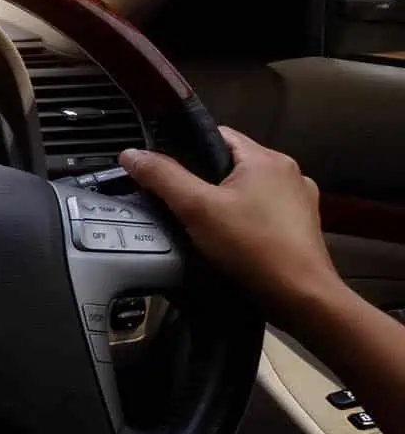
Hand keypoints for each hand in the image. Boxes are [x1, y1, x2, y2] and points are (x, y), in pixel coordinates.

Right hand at [120, 127, 340, 316]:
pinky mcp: (303, 227)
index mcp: (267, 158)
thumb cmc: (252, 247)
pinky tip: (233, 240)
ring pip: (249, 189)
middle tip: (182, 203)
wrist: (301, 297)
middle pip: (232, 163)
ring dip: (226, 201)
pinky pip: (264, 211)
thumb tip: (131, 153)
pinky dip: (246, 219)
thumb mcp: (196, 208)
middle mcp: (289, 173)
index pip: (217, 135)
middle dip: (205, 180)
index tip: (167, 172)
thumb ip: (162, 176)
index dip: (186, 148)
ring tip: (204, 224)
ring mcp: (300, 201)